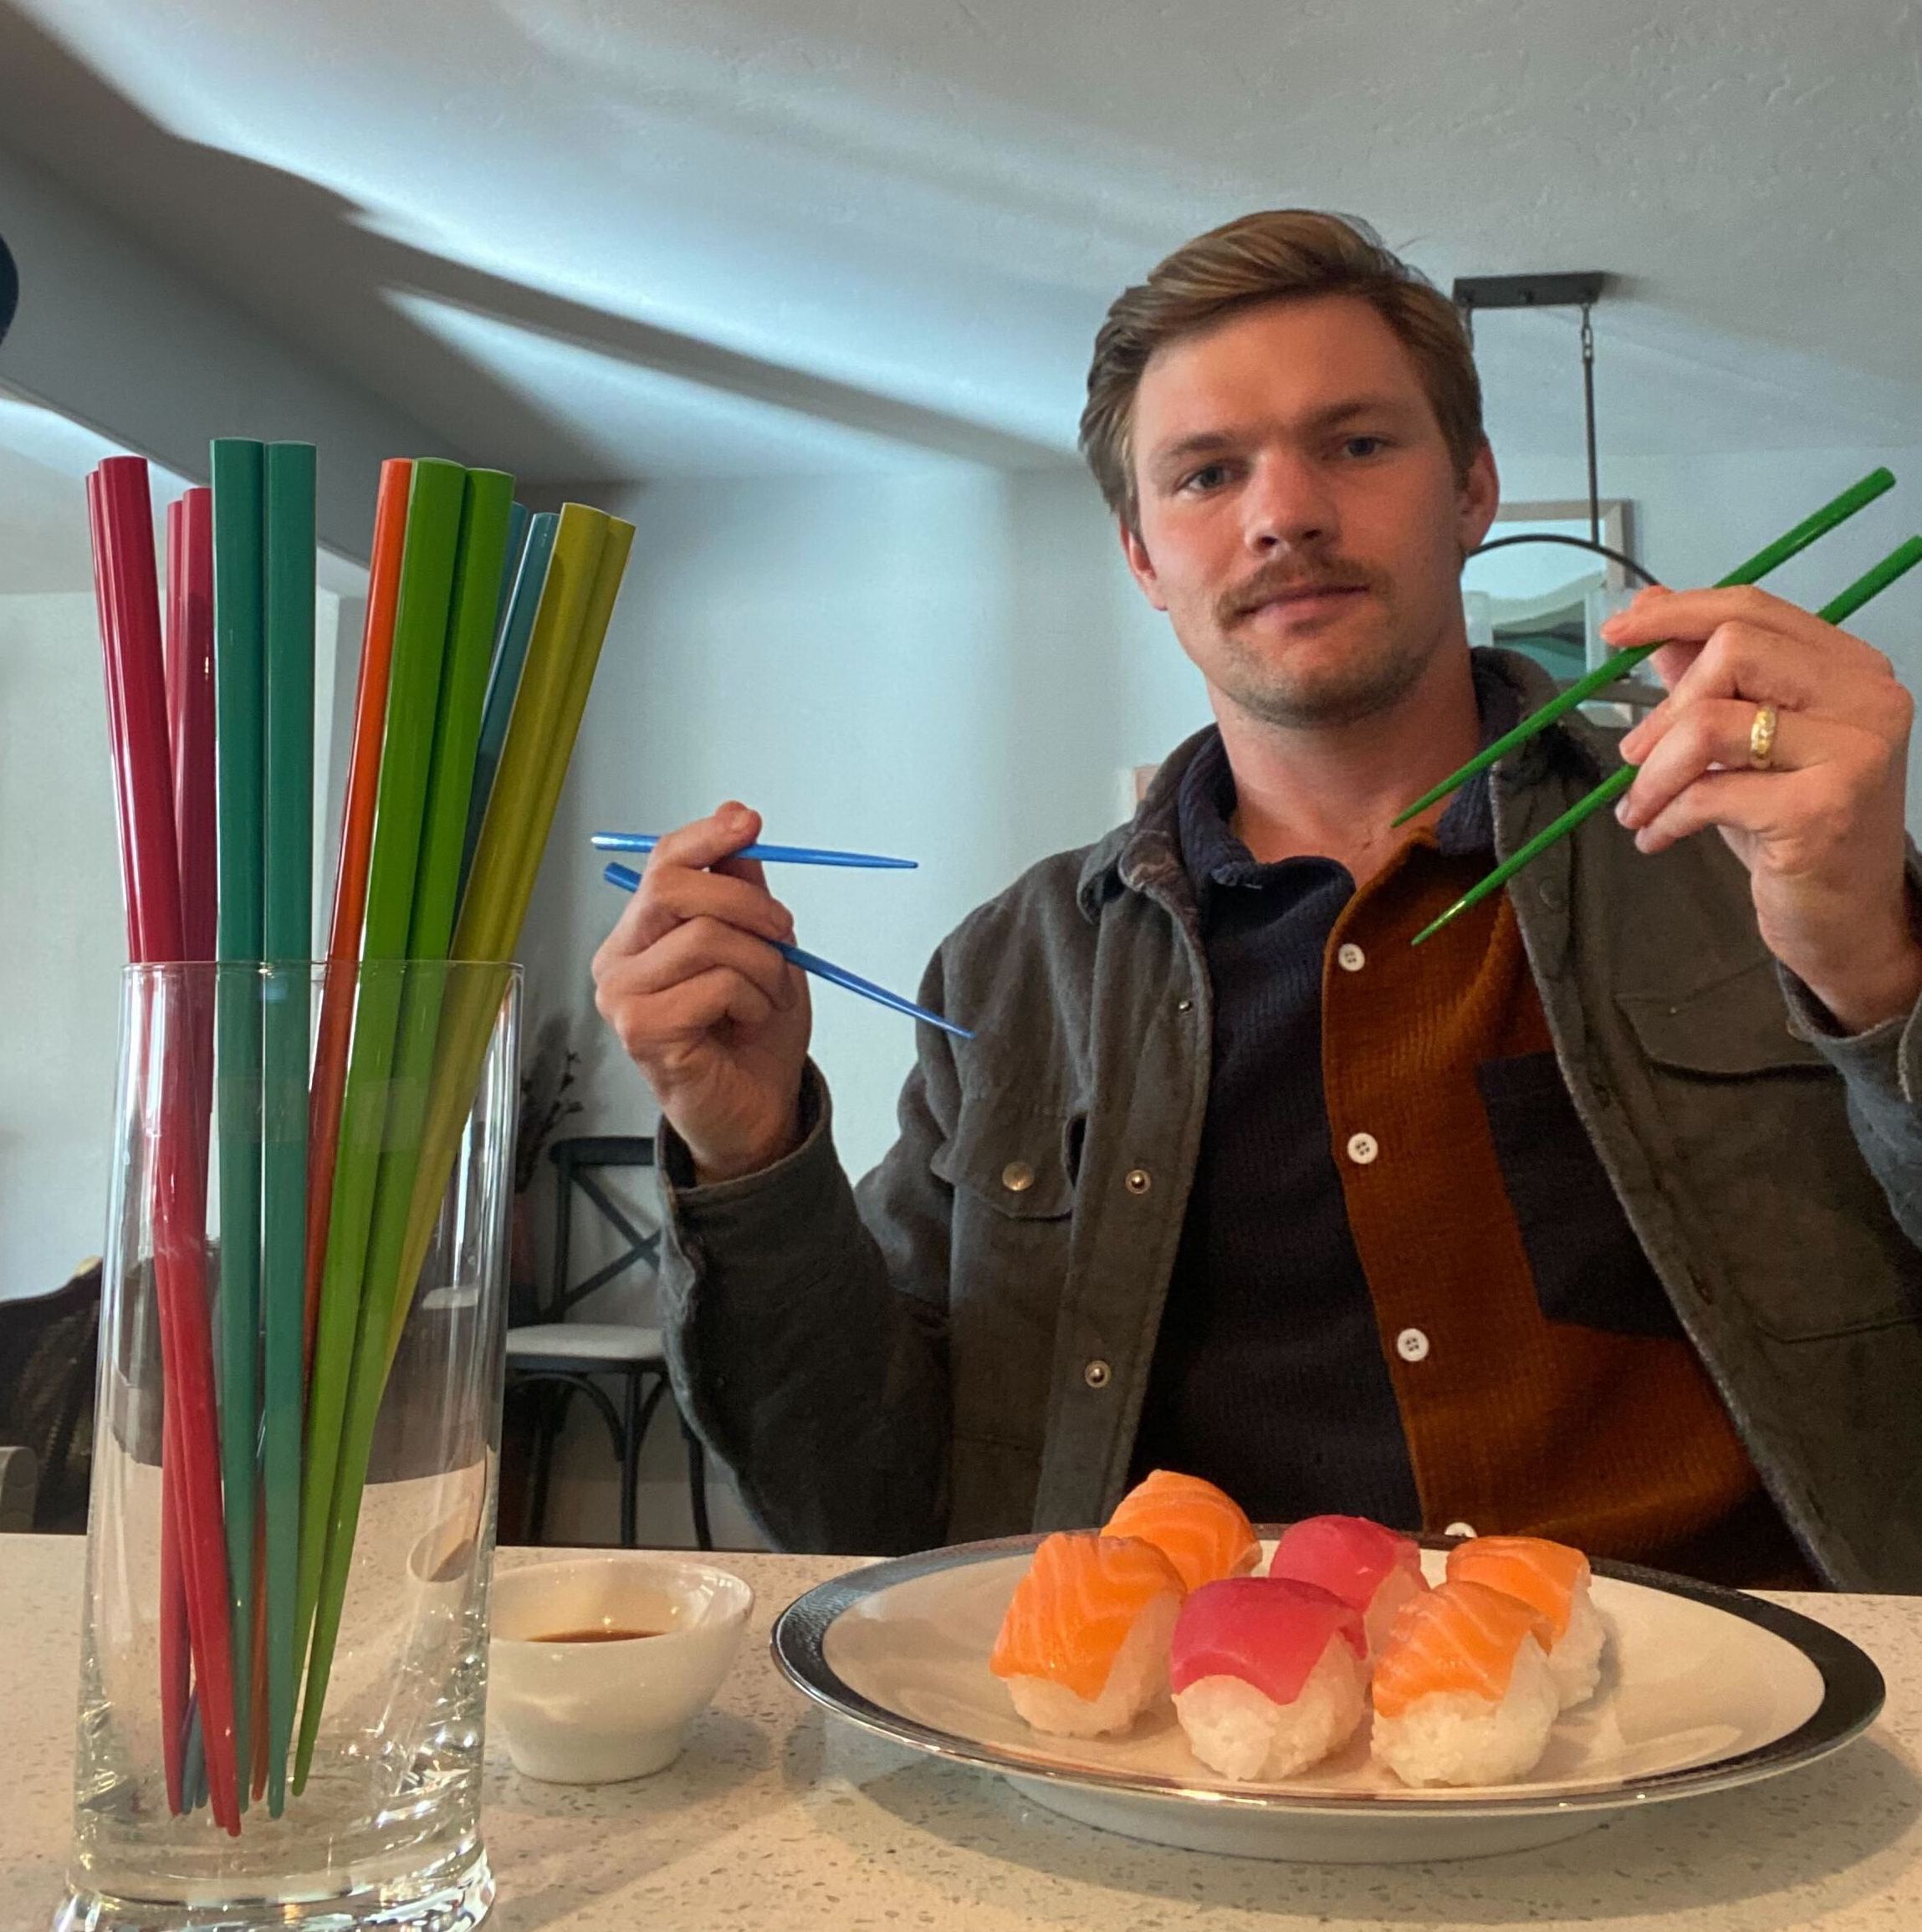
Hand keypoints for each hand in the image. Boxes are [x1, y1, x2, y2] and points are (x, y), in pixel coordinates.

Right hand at [592, 802, 811, 1181]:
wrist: (757, 1110)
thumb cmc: (752, 1033)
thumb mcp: (761, 947)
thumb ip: (743, 890)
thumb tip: (736, 819)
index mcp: (640, 934)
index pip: (661, 864)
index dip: (704, 838)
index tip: (749, 822)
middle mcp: (617, 960)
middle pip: (674, 888)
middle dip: (747, 902)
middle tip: (783, 934)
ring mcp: (622, 997)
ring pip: (706, 937)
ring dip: (762, 965)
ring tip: (768, 996)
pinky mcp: (642, 1031)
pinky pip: (715, 984)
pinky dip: (752, 999)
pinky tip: (747, 1023)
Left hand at [1603, 583, 1921, 1033]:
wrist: (1847, 919)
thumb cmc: (1793, 827)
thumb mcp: (1744, 742)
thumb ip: (1705, 672)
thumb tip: (1652, 603)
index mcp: (1850, 669)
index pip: (1754, 609)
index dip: (1677, 613)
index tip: (1617, 631)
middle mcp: (1866, 699)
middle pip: (1734, 650)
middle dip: (1664, 707)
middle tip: (1634, 755)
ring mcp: (1852, 752)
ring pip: (1711, 722)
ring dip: (1653, 771)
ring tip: (1640, 805)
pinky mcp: (1821, 809)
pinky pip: (1709, 791)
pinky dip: (1664, 815)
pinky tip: (1655, 836)